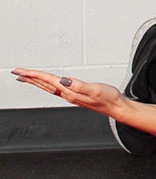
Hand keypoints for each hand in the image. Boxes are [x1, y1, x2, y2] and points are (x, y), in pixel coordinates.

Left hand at [11, 68, 127, 117]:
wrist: (116, 107)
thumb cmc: (108, 98)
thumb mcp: (95, 89)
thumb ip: (79, 85)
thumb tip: (64, 80)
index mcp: (70, 92)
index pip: (48, 81)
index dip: (34, 75)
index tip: (22, 71)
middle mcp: (67, 94)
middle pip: (44, 85)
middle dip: (30, 78)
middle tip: (17, 72)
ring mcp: (70, 95)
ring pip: (48, 87)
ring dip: (36, 82)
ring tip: (26, 77)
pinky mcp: (74, 95)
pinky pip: (54, 89)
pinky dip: (46, 84)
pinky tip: (46, 83)